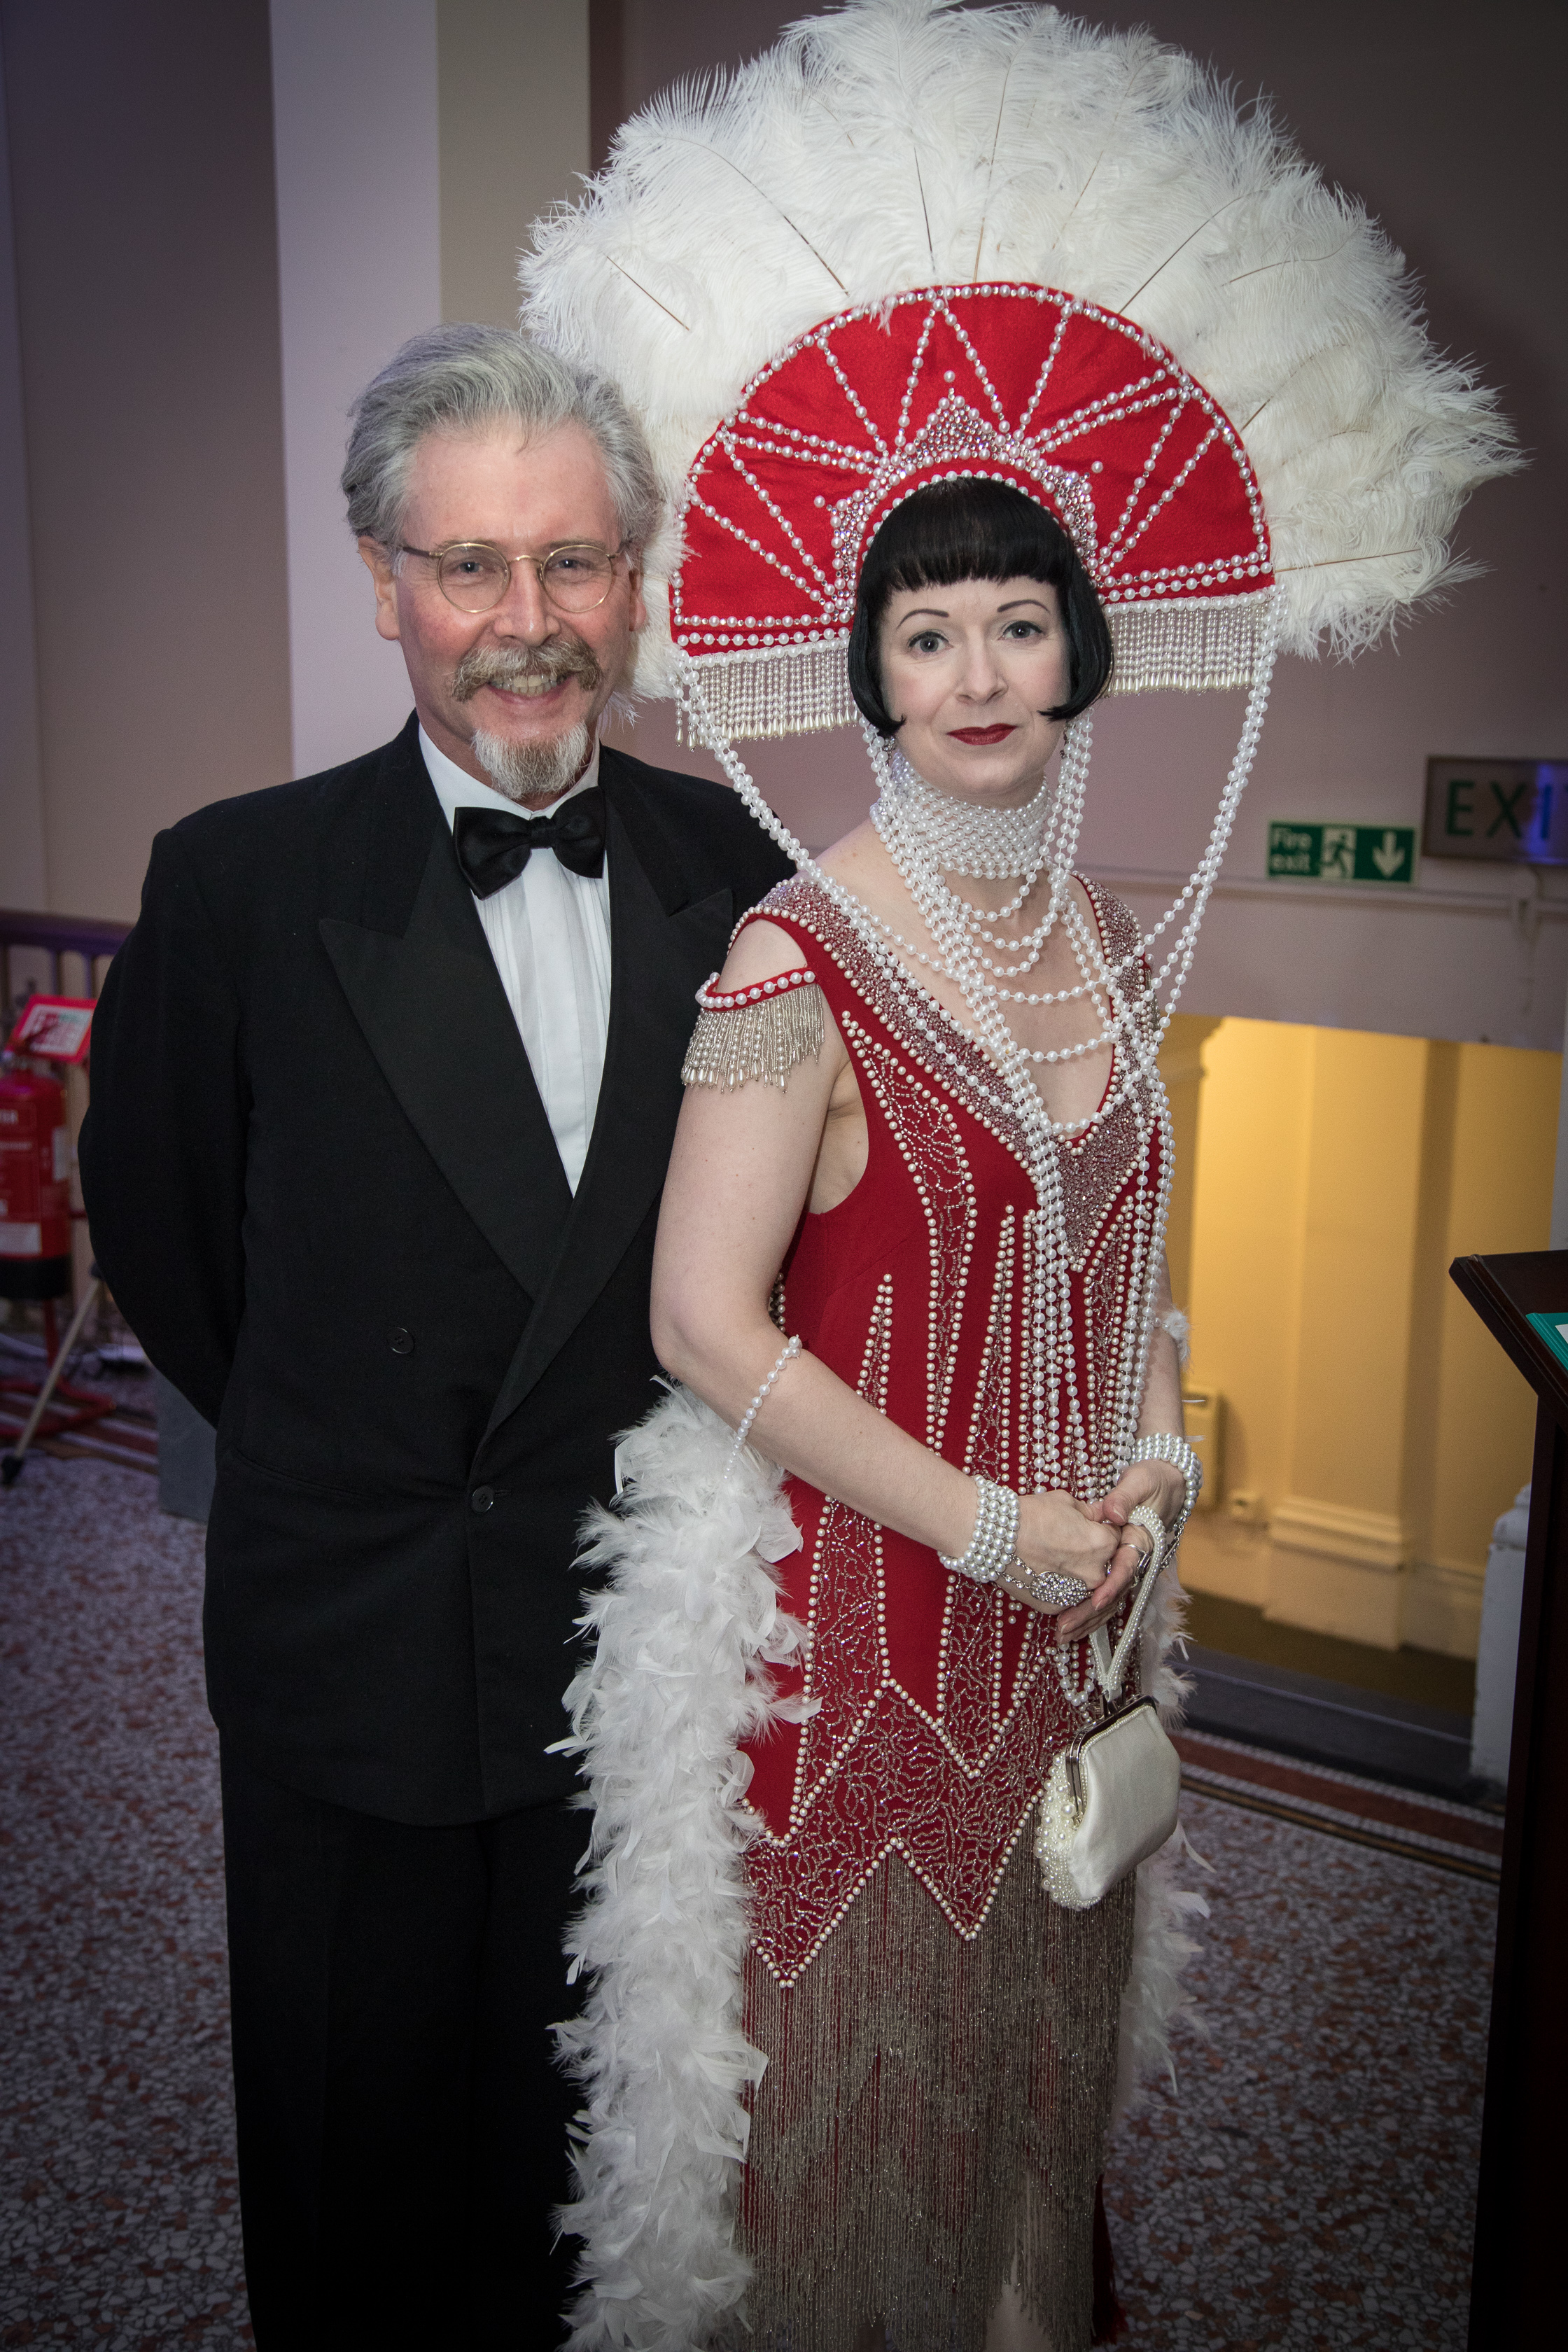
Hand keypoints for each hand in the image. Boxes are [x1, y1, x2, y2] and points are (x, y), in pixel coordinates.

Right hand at [1008, 1490, 1120, 1632]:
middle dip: (1095, 1555)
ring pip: (1089, 1587)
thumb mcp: (1066, 1503)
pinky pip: (1068, 1599)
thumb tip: (1102, 1514)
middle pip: (1105, 1565)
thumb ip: (1091, 1512)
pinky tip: (1050, 1576)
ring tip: (1061, 1562)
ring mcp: (1076, 1593)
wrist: (994, 1537)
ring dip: (1081, 1576)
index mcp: (1104, 1545)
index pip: (1116, 1539)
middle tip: (1073, 1544)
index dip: (1104, 1531)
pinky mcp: (1056, 1606)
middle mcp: (1096, 1574)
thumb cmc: (1029, 1515)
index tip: (1091, 1528)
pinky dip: (1063, 1590)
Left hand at [1045, 1454, 1181, 1643]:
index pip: (1127, 1568)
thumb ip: (1124, 1498)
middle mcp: (1137, 1558)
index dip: (1112, 1585)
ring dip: (1087, 1619)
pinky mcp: (1118, 1567)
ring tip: (1062, 1635)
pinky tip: (1069, 1625)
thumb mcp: (1139, 1483)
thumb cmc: (1150, 1482)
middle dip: (1091, 1613)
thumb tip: (1114, 1513)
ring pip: (1110, 1599)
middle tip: (1066, 1627)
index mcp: (1142, 1540)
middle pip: (1116, 1592)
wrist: (1165, 1484)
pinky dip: (1088, 1611)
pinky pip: (1104, 1594)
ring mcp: (1128, 1565)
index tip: (1095, 1600)